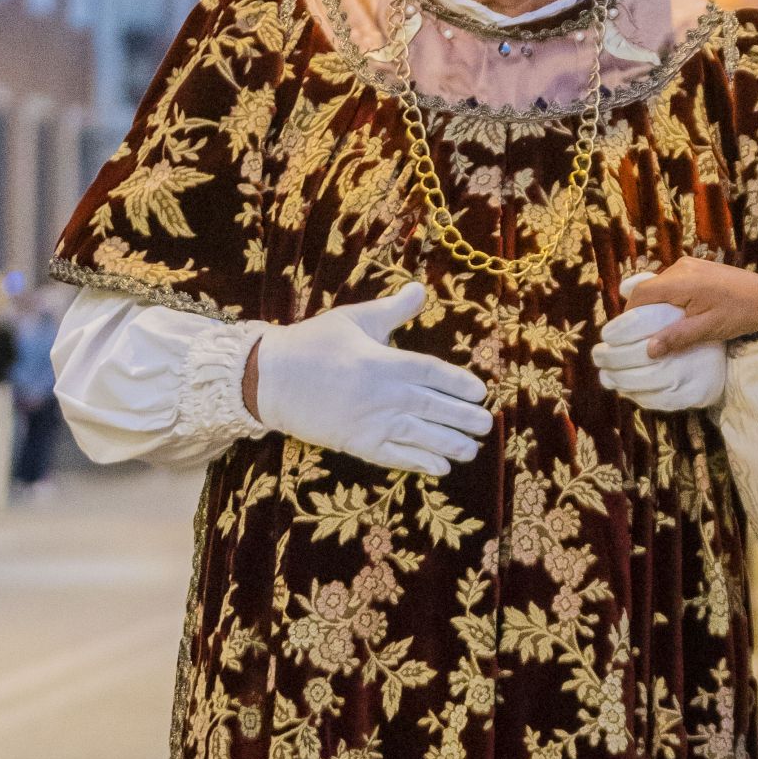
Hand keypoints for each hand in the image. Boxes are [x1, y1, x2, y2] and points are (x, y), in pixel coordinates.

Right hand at [250, 281, 492, 477]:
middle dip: (463, 418)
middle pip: (433, 407)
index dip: (460, 384)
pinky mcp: (356, 443)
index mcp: (384, 361)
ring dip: (449, 445)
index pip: (433, 373)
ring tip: (472, 450)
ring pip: (419, 436)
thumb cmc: (313, 344)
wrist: (270, 378)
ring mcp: (370, 422)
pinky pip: (394, 457)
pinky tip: (440, 469)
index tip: (480, 392)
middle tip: (487, 425)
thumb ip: (392, 310)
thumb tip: (421, 289)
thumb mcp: (353, 319)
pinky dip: (418, 463)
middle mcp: (383, 394)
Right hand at [615, 259, 757, 354]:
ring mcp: (690, 264)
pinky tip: (676, 313)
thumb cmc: (739, 314)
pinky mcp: (697, 266)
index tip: (627, 333)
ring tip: (659, 326)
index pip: (641, 293)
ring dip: (656, 304)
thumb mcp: (708, 329)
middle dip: (642, 310)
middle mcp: (681, 266)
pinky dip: (668, 297)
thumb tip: (648, 350)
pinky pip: (672, 281)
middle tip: (642, 333)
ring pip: (660, 284)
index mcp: (681, 281)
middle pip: (649, 288)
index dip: (630, 313)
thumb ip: (677, 337)